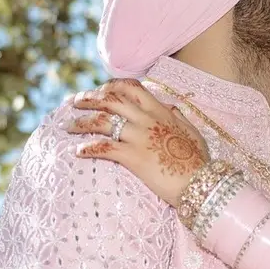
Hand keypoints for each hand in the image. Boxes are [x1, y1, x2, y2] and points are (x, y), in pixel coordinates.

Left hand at [68, 82, 209, 205]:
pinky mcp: (134, 157)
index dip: (110, 85)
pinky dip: (87, 149)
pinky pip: (104, 148)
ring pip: (102, 121)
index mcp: (160, 111)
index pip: (131, 87)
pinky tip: (78, 152)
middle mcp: (147, 119)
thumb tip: (172, 108)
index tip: (99, 90)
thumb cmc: (199, 160)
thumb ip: (178, 118)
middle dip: (88, 98)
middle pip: (110, 100)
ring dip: (81, 122)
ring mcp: (139, 137)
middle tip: (74, 102)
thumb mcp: (192, 132)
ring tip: (67, 126)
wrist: (202, 182)